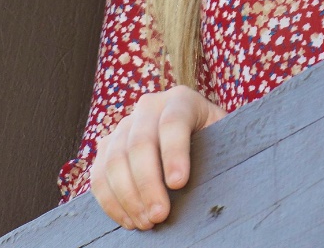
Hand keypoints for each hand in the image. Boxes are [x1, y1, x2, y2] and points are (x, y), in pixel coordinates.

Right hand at [89, 85, 226, 229]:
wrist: (194, 137)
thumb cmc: (215, 142)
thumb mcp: (224, 137)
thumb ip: (223, 147)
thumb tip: (225, 174)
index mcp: (181, 99)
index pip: (173, 122)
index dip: (174, 153)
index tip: (179, 183)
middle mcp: (148, 106)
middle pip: (140, 143)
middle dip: (148, 183)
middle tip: (160, 216)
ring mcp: (124, 125)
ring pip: (114, 160)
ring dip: (128, 197)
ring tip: (147, 223)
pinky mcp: (106, 147)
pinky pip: (98, 175)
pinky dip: (111, 201)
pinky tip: (129, 220)